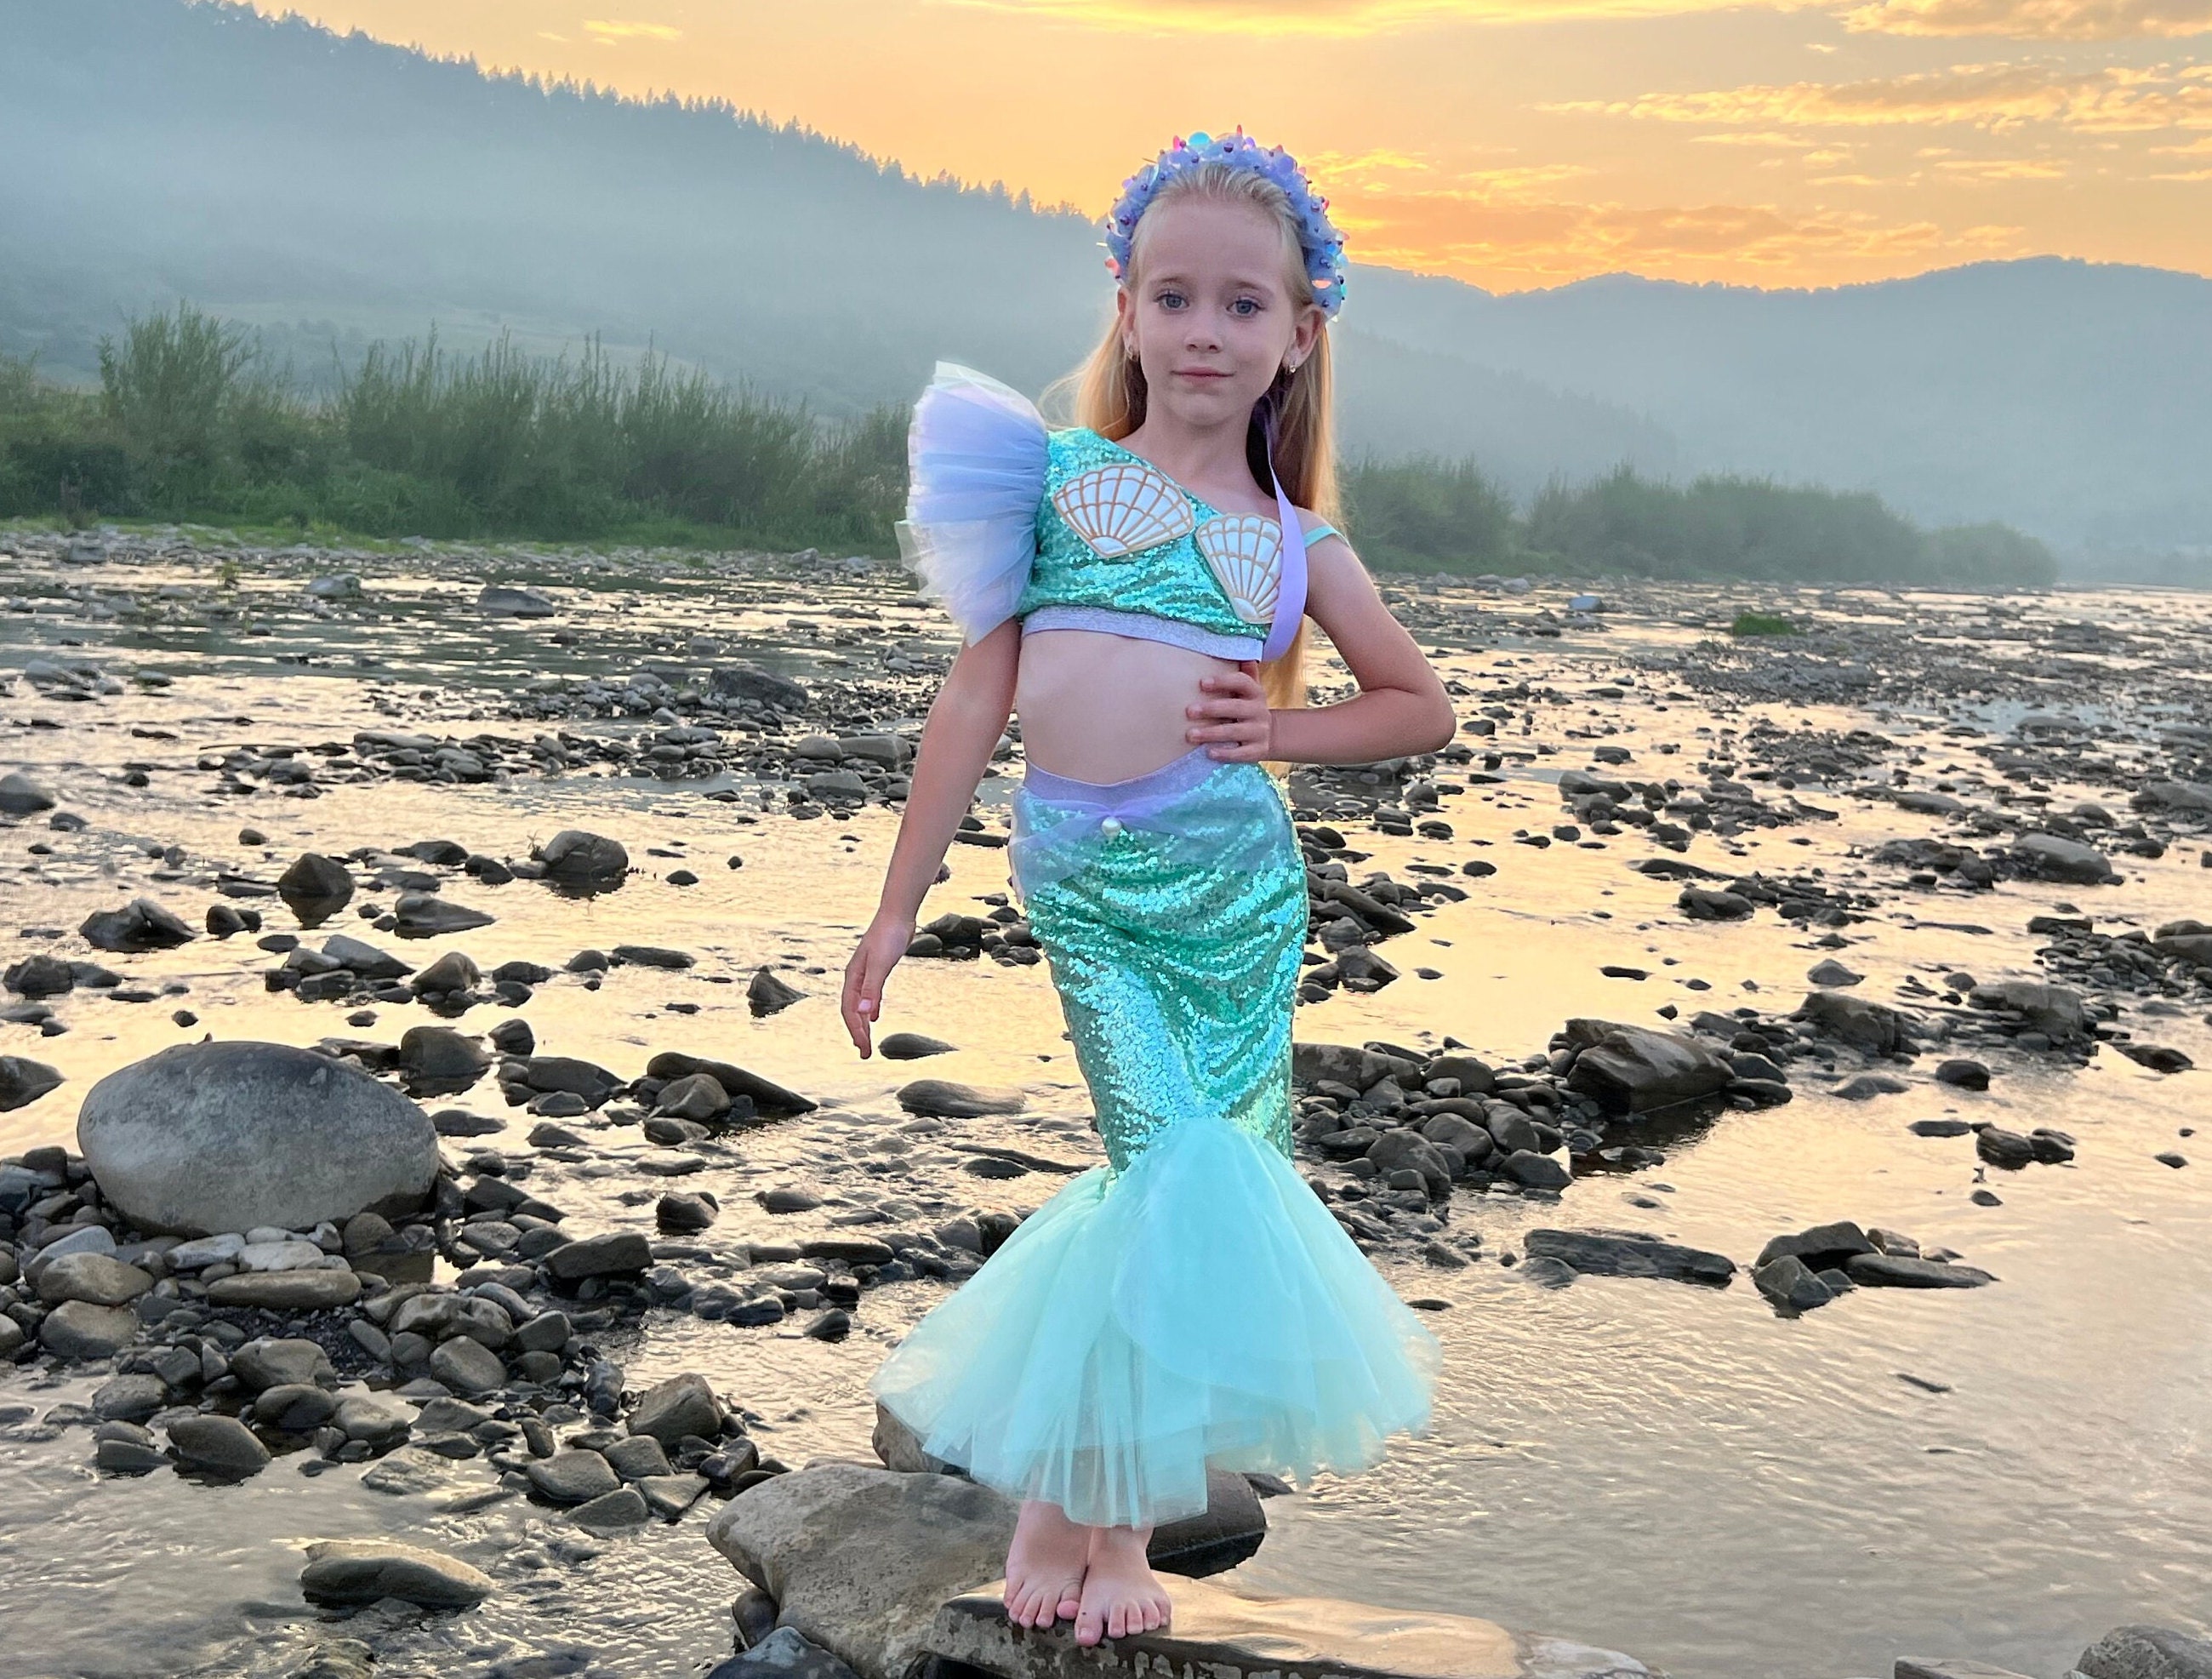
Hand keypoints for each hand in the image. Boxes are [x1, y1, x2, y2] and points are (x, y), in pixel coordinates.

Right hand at [841, 912, 914, 1056]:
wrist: (897, 914)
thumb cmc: (889, 935)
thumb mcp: (881, 963)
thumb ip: (873, 988)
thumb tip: (866, 1013)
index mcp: (853, 977)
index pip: (850, 1011)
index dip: (856, 1031)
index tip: (863, 1048)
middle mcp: (856, 977)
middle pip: (853, 1011)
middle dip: (857, 1033)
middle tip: (864, 1054)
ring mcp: (866, 974)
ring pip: (860, 1005)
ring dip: (863, 1023)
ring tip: (866, 1040)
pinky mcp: (877, 970)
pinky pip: (869, 996)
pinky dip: (871, 1009)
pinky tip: (875, 1016)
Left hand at [1186, 663, 1273, 761]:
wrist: (1272, 735)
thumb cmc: (1248, 708)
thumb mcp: (1249, 691)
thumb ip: (1245, 673)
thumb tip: (1242, 653)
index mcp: (1255, 693)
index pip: (1242, 682)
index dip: (1223, 682)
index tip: (1202, 683)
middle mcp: (1259, 711)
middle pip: (1236, 707)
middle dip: (1212, 709)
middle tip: (1189, 711)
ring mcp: (1259, 732)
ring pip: (1235, 731)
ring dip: (1212, 733)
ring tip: (1190, 735)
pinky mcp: (1258, 751)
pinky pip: (1241, 753)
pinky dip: (1226, 754)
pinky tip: (1209, 753)